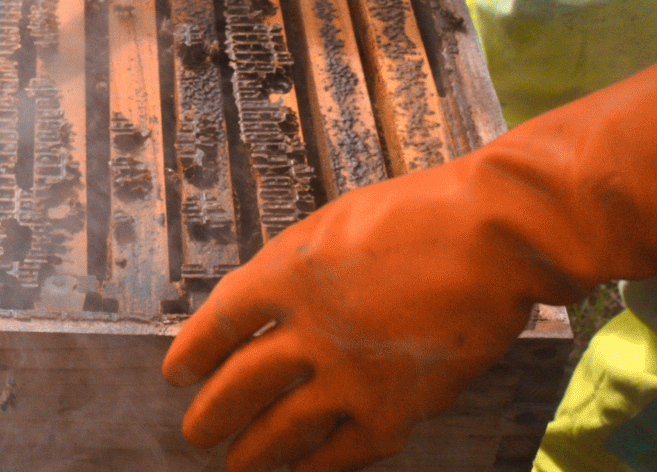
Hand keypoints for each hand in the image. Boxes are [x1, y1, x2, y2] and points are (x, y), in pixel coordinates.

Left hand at [162, 65, 656, 471]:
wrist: (487, 240)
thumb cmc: (412, 217)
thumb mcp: (329, 228)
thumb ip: (292, 272)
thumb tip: (264, 309)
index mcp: (285, 273)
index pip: (219, 322)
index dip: (193, 351)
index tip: (176, 372)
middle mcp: (308, 329)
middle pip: (239, 384)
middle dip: (211, 414)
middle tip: (194, 431)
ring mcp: (349, 376)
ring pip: (282, 429)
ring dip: (253, 451)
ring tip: (236, 463)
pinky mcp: (394, 411)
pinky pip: (340, 454)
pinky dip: (315, 467)